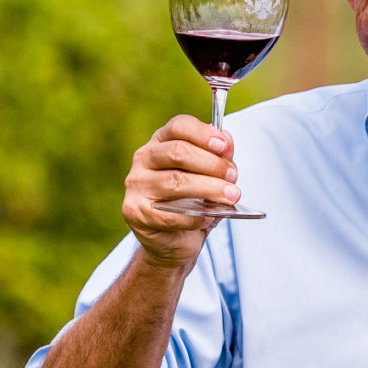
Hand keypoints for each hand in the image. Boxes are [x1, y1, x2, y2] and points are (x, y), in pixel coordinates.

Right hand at [121, 114, 237, 265]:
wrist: (172, 241)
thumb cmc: (192, 202)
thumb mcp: (210, 176)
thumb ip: (218, 157)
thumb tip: (227, 142)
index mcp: (161, 142)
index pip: (179, 126)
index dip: (203, 134)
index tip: (224, 147)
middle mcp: (143, 158)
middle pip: (178, 152)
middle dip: (212, 164)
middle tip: (233, 177)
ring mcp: (136, 185)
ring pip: (176, 181)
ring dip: (209, 189)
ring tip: (231, 196)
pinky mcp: (134, 212)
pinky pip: (169, 214)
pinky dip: (194, 217)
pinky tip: (208, 218)